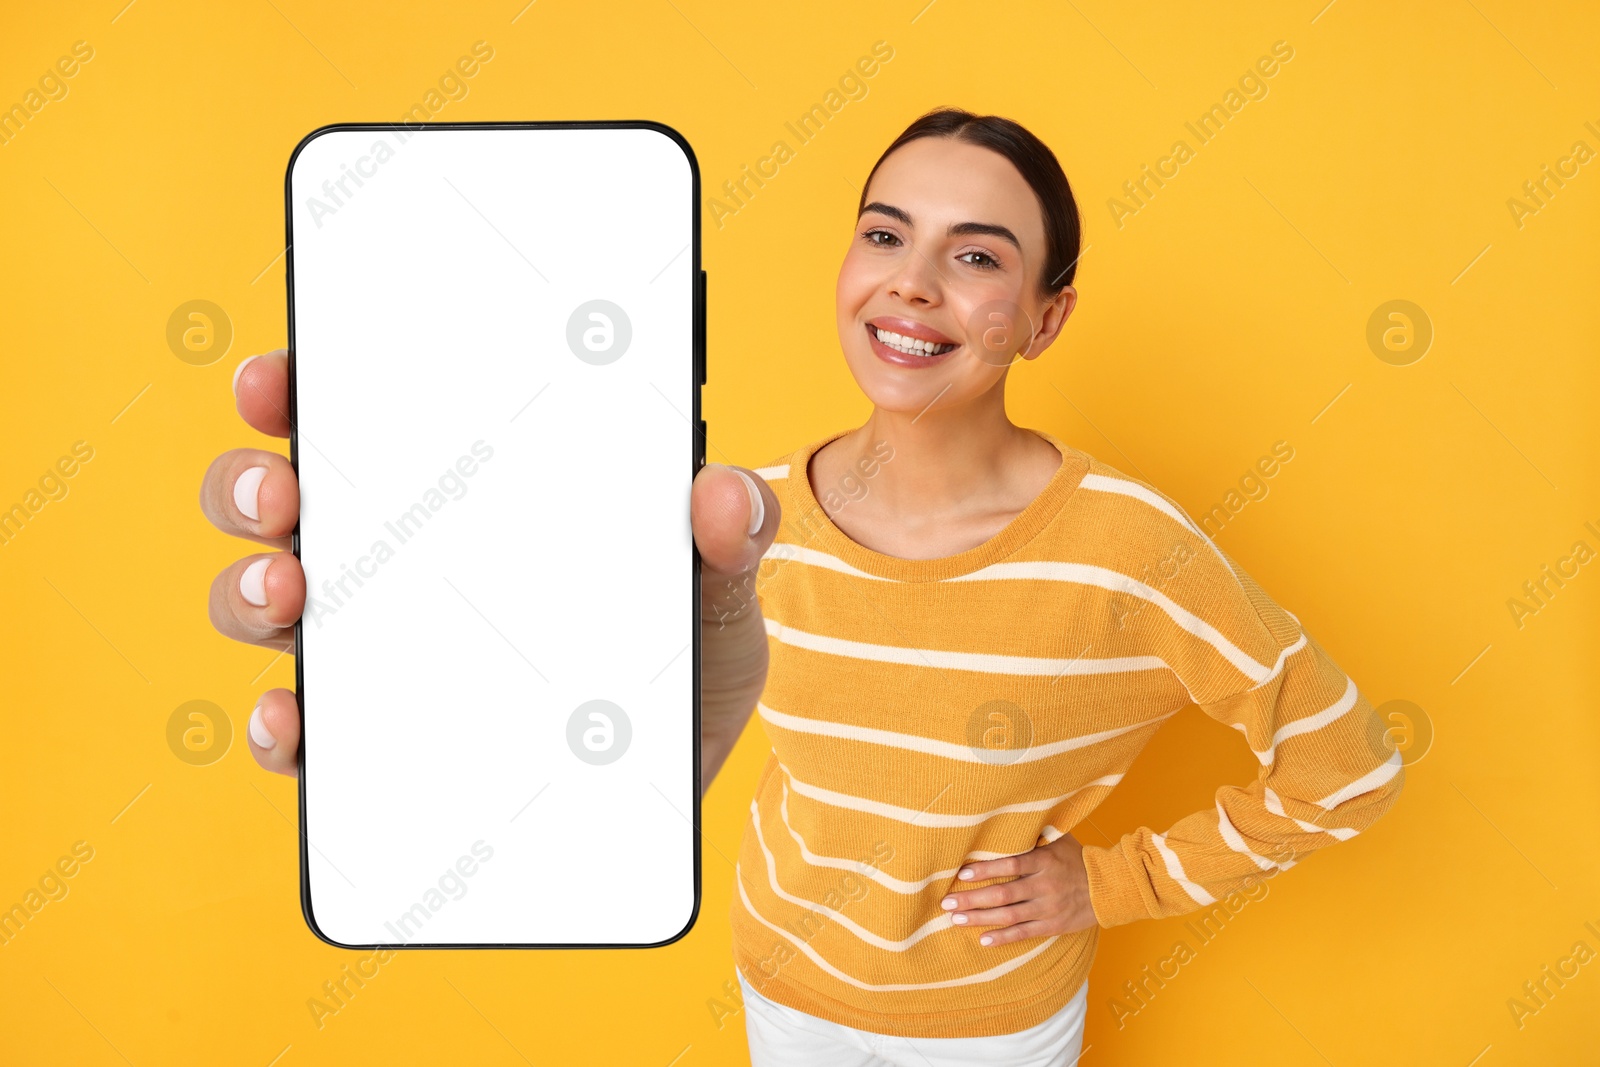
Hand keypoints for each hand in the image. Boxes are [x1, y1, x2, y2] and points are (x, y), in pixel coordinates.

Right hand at [201, 349, 779, 784]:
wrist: (688, 770)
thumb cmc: (686, 651)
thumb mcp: (719, 586)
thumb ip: (730, 536)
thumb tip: (723, 492)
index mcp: (471, 493)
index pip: (365, 419)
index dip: (303, 386)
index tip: (282, 375)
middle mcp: (403, 561)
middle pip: (288, 504)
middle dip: (254, 483)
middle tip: (282, 491)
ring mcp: (378, 652)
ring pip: (270, 605)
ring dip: (251, 591)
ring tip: (286, 590)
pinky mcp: (379, 746)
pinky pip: (303, 732)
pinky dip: (282, 724)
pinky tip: (296, 720)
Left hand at [938, 832, 1097, 945]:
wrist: (1109, 887)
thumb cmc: (1077, 858)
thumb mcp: (1058, 838)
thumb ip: (1034, 832)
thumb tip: (1006, 814)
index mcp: (1044, 862)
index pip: (1010, 865)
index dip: (985, 870)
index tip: (962, 873)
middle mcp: (1044, 886)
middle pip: (1003, 894)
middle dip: (972, 898)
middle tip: (947, 901)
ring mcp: (1048, 908)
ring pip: (1009, 916)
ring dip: (980, 918)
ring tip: (955, 919)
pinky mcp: (1052, 925)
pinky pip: (1024, 933)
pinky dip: (1003, 937)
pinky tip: (982, 939)